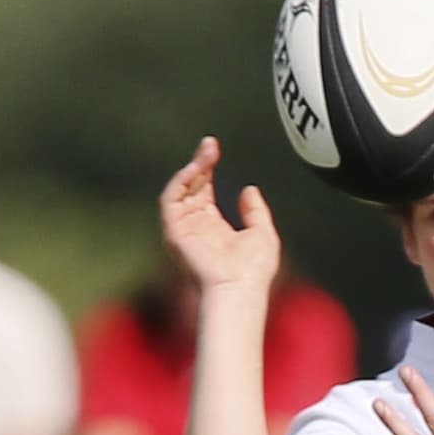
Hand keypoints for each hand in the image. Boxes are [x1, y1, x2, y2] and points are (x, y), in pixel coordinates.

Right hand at [159, 136, 280, 292]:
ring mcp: (183, 230)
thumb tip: (249, 190)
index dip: (208, 169)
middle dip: (199, 163)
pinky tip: (195, 169)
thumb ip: (255, 210)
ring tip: (206, 153)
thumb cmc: (253, 273)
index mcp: (213, 227)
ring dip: (191, 168)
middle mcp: (195, 227)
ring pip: (179, 190)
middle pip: (191, 186)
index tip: (215, 150)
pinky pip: (170, 200)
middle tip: (210, 145)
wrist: (240, 289)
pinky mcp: (174, 232)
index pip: (204, 190)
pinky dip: (180, 182)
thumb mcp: (262, 233)